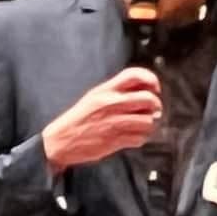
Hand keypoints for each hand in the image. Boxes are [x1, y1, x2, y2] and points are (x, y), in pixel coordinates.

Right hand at [42, 67, 160, 168]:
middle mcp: (111, 103)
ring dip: (150, 125)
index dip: (151, 79)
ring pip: (148, 120)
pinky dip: (141, 138)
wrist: (61, 140)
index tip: (155, 88)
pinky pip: (140, 138)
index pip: (134, 75)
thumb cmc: (79, 119)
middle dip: (156, 106)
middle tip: (153, 111)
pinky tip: (133, 137)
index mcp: (105, 90)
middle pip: (148, 98)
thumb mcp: (95, 97)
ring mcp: (114, 122)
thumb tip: (142, 90)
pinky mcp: (115, 140)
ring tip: (142, 126)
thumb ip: (116, 92)